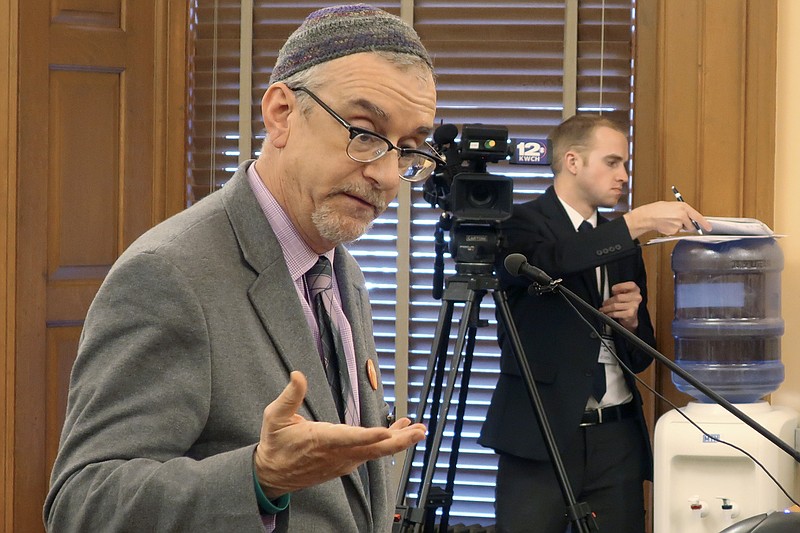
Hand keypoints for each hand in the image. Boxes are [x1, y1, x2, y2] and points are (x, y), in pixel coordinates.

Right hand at [253, 371, 425, 498]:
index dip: (369, 436)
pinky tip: (398, 431)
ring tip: (417, 429)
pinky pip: (371, 453)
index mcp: (321, 441)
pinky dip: (387, 442)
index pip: (349, 439)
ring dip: (398, 440)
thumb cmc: (276, 444)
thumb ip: (290, 396)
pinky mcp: (346, 463)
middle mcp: (337, 454)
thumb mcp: (275, 417)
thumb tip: (298, 375)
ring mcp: (344, 461)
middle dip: (399, 440)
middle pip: (373, 450)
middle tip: (419, 431)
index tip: (386, 432)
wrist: (272, 475)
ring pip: (376, 452)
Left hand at [599, 281, 641, 331]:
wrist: (631, 316)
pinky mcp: (630, 314)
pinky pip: (616, 313)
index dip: (620, 286)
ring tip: (603, 309)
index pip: (630, 285)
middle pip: (618, 297)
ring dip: (607, 308)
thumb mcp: (624, 293)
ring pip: (615, 306)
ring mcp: (634, 306)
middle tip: (604, 303)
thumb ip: (620, 290)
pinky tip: (608, 313)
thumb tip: (613, 290)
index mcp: (635, 290)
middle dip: (608, 301)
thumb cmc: (626, 303)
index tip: (612, 289)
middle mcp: (636, 297)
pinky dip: (610, 313)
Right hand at [623, 200, 711, 238]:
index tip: (709, 228)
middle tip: (678, 221)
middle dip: (687, 225)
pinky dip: (671, 229)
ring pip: (682, 229)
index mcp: (684, 207)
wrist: (647, 216)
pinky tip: (665, 224)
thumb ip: (683, 211)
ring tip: (668, 221)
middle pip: (691, 225)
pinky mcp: (673, 231)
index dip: (704, 223)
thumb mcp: (673, 205)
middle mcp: (682, 216)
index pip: (698, 217)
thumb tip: (689, 218)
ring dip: (677, 226)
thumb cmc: (658, 209)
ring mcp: (678, 224)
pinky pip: (675, 232)